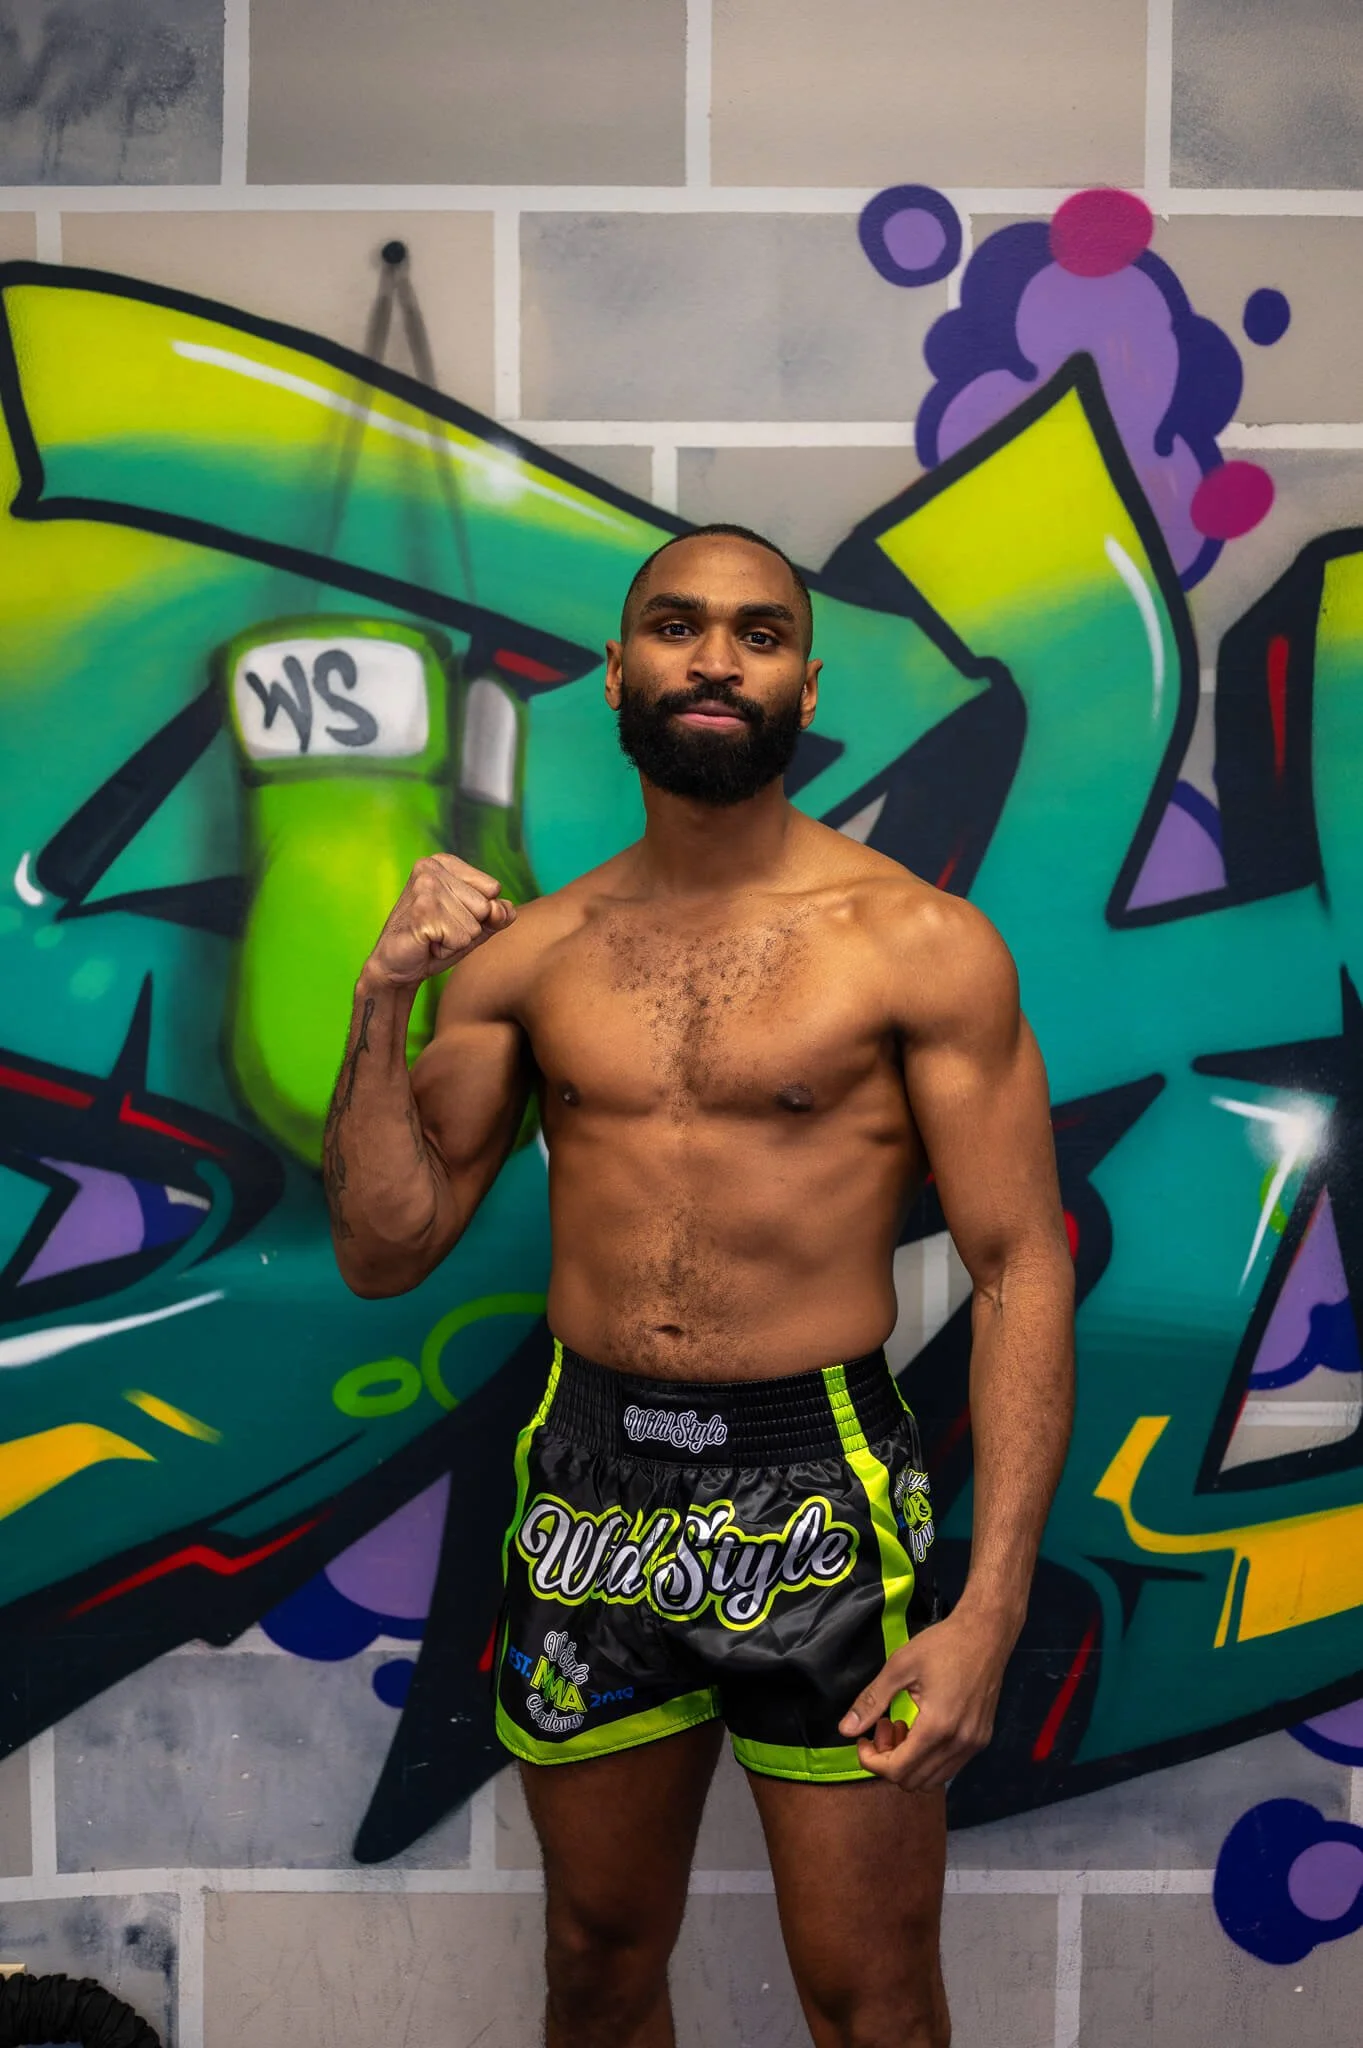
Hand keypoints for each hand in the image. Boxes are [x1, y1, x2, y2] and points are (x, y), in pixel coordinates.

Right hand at [364, 854, 515, 986]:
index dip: (478, 913)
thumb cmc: (436, 940)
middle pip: (485, 907)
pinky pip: (461, 940)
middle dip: (467, 927)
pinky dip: (447, 949)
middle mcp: (432, 868)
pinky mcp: (422, 912)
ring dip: (457, 940)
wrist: (397, 966)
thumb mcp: (474, 924)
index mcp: (444, 862)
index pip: (493, 888)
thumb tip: (502, 910)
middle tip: (439, 929)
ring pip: (474, 926)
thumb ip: (498, 914)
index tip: (450, 916)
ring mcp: (425, 888)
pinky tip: (427, 944)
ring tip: (433, 936)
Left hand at [837, 1608, 1011, 1791]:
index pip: (897, 1769)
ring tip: (901, 1726)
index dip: (871, 1761)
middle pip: (913, 1781)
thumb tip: (845, 1730)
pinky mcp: (981, 1740)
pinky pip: (949, 1767)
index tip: (862, 1740)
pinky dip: (928, 1758)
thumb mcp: (900, 1666)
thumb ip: (872, 1701)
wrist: (985, 1634)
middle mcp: (958, 1744)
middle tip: (883, 1727)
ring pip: (932, 1780)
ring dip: (909, 1762)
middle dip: (888, 1760)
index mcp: (937, 1727)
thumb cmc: (942, 1644)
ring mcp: (973, 1745)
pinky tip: (921, 1728)